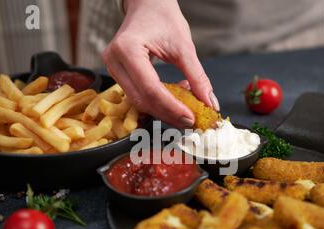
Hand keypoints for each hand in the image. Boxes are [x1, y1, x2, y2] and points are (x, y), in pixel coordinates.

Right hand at [103, 0, 218, 128]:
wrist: (147, 6)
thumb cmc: (163, 18)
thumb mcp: (185, 47)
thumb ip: (197, 77)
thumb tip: (210, 104)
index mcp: (128, 49)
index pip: (150, 88)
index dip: (171, 108)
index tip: (190, 118)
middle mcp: (114, 60)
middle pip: (142, 99)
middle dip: (168, 114)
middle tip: (190, 121)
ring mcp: (113, 68)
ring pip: (138, 101)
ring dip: (163, 110)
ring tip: (185, 109)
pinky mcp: (118, 74)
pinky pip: (137, 95)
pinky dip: (157, 102)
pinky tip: (174, 99)